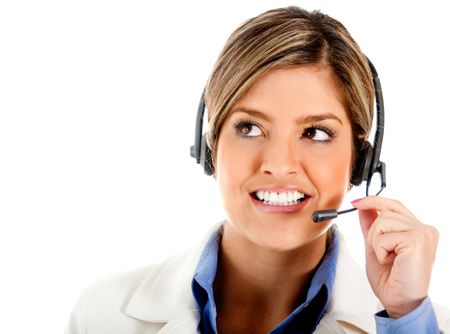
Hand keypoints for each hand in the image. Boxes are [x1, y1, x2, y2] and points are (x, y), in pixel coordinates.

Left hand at [352, 196, 438, 317]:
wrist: (399, 302)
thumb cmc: (391, 280)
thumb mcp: (375, 246)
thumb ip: (371, 225)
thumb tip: (363, 206)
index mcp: (419, 229)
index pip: (394, 205)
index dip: (374, 201)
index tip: (356, 202)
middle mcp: (425, 229)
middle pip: (385, 211)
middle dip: (374, 232)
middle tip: (382, 253)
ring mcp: (424, 233)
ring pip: (382, 221)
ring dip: (376, 242)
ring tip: (389, 258)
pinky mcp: (417, 240)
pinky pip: (383, 236)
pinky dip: (380, 250)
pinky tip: (391, 262)